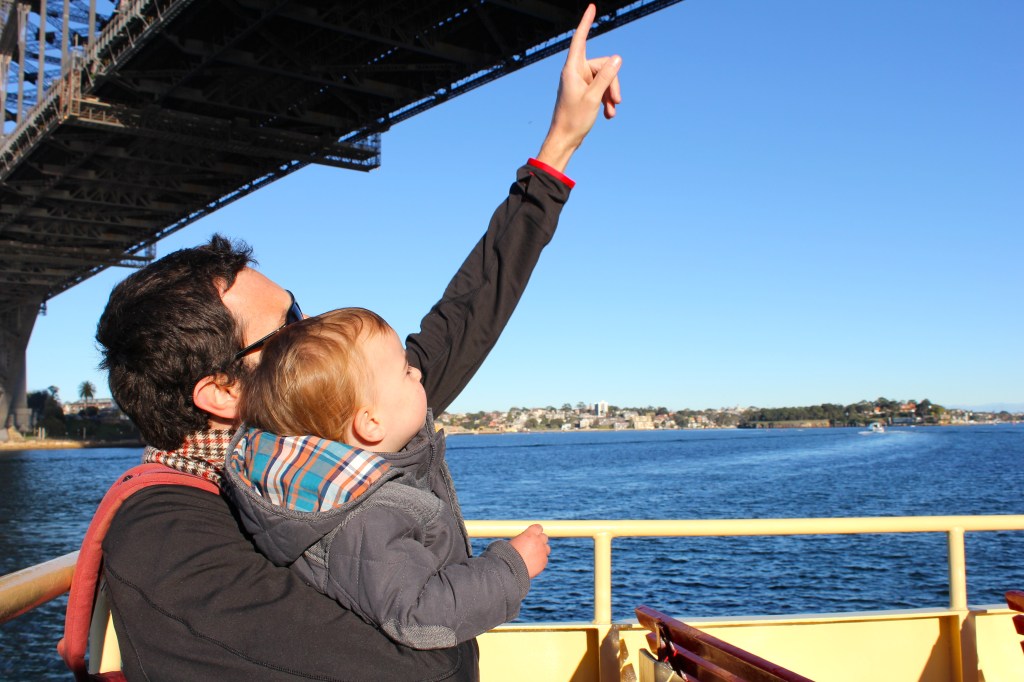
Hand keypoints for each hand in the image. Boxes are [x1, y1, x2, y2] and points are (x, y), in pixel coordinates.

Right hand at [509, 523, 550, 578]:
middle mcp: (538, 541)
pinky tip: (532, 564)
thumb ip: (521, 540)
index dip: (536, 531)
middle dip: (540, 540)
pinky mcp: (544, 561)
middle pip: (544, 537)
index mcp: (530, 534)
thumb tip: (521, 540)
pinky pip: (545, 559)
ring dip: (542, 550)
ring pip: (546, 548)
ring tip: (533, 555)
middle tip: (533, 545)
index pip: (538, 527)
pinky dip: (540, 560)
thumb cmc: (507, 555)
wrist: (510, 570)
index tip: (534, 534)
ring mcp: (542, 551)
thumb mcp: (512, 543)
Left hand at [537, 4, 622, 171]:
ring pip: (604, 79)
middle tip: (616, 102)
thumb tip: (617, 58)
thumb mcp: (594, 97)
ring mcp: (579, 83)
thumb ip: (606, 77)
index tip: (591, 7)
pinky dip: (605, 100)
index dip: (586, 23)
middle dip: (612, 83)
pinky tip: (609, 115)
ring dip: (610, 95)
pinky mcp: (583, 92)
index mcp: (572, 69)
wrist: (564, 140)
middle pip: (602, 66)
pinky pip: (600, 89)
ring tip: (611, 112)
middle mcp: (575, 73)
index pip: (580, 39)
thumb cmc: (574, 119)